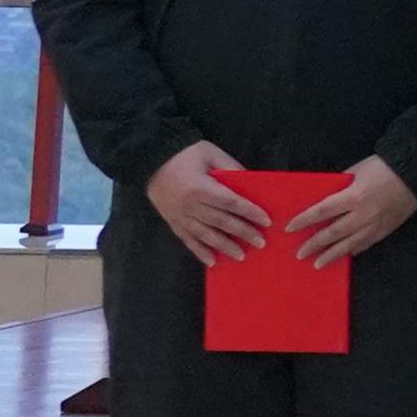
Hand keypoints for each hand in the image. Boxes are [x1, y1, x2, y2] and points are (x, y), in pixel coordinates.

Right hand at [145, 143, 276, 266]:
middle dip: (243, 233)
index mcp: (201, 188)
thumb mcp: (211, 154)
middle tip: (261, 243)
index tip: (266, 221)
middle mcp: (190, 206)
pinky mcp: (171, 221)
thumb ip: (231, 168)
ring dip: (224, 247)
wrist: (150, 160)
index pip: (231, 203)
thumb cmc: (185, 154)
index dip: (249, 212)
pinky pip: (187, 240)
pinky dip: (199, 251)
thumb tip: (251, 182)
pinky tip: (211, 262)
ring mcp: (179, 216)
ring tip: (241, 256)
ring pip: (205, 235)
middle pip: (221, 222)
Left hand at [292, 159, 416, 263]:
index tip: (289, 228)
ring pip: (348, 244)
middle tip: (299, 254)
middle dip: (314, 244)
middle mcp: (363, 214)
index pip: (321, 212)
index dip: (303, 221)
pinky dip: (353, 250)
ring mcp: (375, 224)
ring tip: (317, 264)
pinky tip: (344, 255)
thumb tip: (324, 197)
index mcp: (353, 196)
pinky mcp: (386, 230)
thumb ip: (340, 186)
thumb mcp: (357, 171)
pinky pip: (365, 244)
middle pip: (332, 233)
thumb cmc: (384, 167)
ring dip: (331, 255)